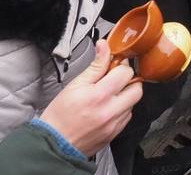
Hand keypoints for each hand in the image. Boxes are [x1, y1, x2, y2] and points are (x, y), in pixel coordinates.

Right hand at [39, 40, 142, 158]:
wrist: (53, 144)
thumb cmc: (60, 116)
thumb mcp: (75, 85)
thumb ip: (95, 66)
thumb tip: (104, 46)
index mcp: (100, 95)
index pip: (126, 72)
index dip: (120, 66)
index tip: (113, 66)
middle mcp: (111, 111)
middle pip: (137, 88)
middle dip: (128, 81)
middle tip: (115, 80)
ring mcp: (114, 125)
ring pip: (133, 103)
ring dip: (125, 96)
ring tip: (109, 95)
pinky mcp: (114, 134)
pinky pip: (127, 117)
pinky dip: (121, 110)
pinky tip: (108, 108)